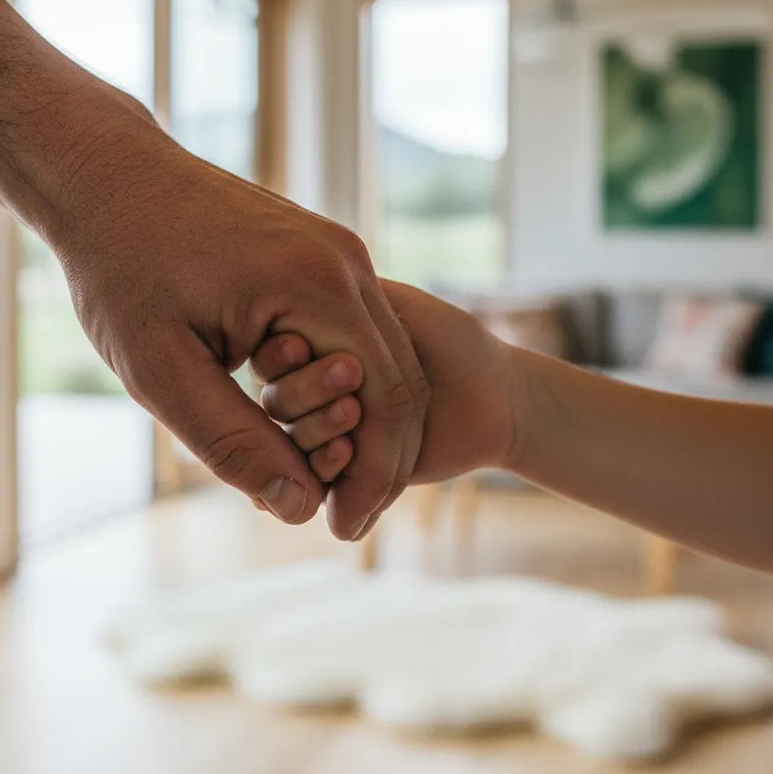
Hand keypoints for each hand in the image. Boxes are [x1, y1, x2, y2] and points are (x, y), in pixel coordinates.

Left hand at [44, 99, 427, 538]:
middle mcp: (348, 262)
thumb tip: (302, 508)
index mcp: (319, 286)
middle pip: (399, 379)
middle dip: (378, 456)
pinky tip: (310, 420)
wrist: (109, 175)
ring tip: (322, 477)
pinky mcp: (322, 252)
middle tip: (343, 516)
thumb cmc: (122, 266)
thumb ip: (234, 442)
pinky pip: (357, 328)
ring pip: (384, 354)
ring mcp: (339, 251)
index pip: (387, 399)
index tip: (343, 530)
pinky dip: (346, 382)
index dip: (374, 475)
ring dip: (363, 420)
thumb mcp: (161, 369)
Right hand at [252, 280, 516, 485]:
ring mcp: (330, 432)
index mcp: (317, 343)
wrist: (497, 397)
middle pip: (278, 403)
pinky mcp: (350, 473)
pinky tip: (344, 465)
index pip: (275, 354)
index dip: (282, 355)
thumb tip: (284, 290)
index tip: (300, 346)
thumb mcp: (394, 306)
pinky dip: (325, 480)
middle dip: (304, 398)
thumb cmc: (452, 340)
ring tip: (346, 441)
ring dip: (314, 440)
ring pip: (291, 445)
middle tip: (346, 393)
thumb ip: (339, 297)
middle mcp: (316, 389)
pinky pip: (319, 483)